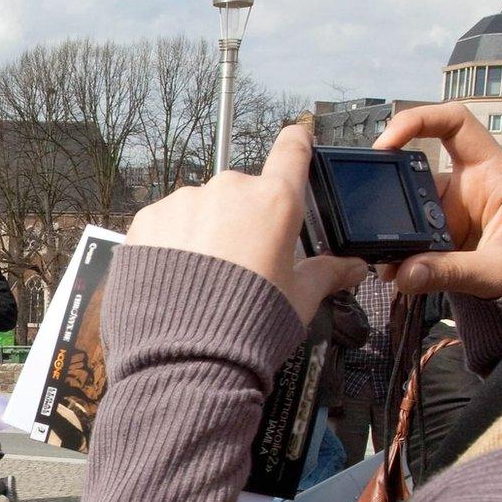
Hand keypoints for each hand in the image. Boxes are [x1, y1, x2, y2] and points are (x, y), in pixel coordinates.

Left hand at [124, 123, 363, 324]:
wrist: (185, 357)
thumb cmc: (251, 325)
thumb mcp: (299, 299)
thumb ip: (327, 274)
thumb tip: (355, 268)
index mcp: (275, 202)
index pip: (292, 150)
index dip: (296, 145)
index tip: (295, 143)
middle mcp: (228, 190)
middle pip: (242, 192)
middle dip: (242, 219)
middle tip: (239, 263)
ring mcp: (183, 202)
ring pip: (200, 208)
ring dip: (203, 231)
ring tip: (200, 279)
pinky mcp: (146, 220)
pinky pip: (165, 224)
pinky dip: (170, 244)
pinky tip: (172, 279)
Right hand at [372, 104, 501, 299]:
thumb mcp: (497, 270)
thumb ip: (450, 271)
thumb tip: (405, 273)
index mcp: (494, 174)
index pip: (456, 123)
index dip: (420, 119)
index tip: (388, 143)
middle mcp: (470, 186)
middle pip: (420, 170)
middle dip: (393, 188)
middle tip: (373, 211)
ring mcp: (455, 211)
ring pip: (411, 206)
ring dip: (395, 229)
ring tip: (386, 260)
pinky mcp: (445, 235)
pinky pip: (414, 235)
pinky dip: (401, 251)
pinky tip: (396, 270)